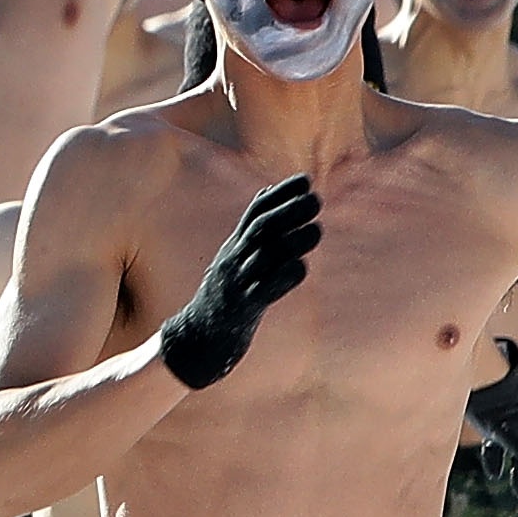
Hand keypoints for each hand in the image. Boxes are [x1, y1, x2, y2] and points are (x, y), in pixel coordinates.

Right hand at [153, 177, 318, 389]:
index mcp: (234, 246)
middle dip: (289, 211)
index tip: (305, 180)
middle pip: (261, 228)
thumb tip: (267, 191)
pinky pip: (267, 288)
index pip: (256, 211)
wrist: (200, 335)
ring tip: (317, 230)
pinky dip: (286, 276)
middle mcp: (234, 259)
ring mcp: (238, 282)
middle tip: (316, 200)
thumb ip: (251, 225)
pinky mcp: (244, 306)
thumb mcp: (233, 254)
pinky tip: (301, 267)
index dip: (280, 193)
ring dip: (294, 241)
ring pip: (266, 256)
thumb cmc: (226, 292)